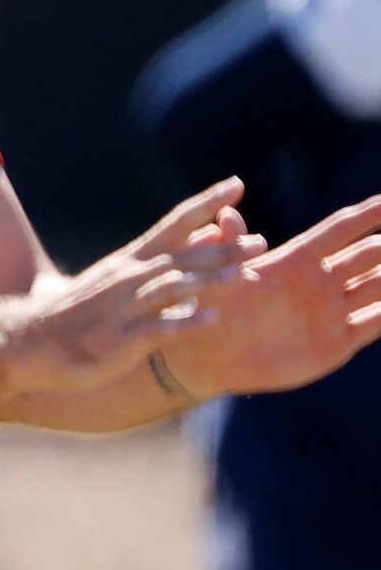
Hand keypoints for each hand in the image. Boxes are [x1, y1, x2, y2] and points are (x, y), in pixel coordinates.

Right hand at [0, 179, 254, 396]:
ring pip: (172, 287)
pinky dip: (185, 322)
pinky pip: (157, 328)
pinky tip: (212, 319)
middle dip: (223, 247)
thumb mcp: (119, 278)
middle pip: (182, 255)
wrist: (28, 342)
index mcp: (130, 260)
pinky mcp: (119, 340)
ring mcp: (123, 308)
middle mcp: (128, 278)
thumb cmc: (78, 312)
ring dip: (208, 280)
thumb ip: (165, 258)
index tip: (237, 184)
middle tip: (261, 241)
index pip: (174, 222)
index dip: (207, 202)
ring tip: (243, 276)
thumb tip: (207, 235)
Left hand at [165, 192, 380, 398]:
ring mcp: (331, 312)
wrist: (206, 356)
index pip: (340, 229)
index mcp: (295, 260)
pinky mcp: (335, 343)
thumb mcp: (216, 277)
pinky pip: (374, 323)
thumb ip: (227, 247)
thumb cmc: (206, 310)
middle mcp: (320, 282)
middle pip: (368, 255)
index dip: (367, 214)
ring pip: (379, 286)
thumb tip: (225, 213)